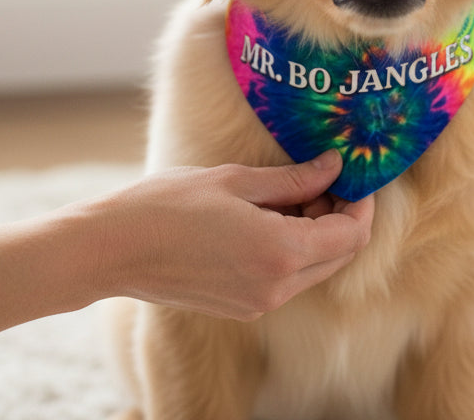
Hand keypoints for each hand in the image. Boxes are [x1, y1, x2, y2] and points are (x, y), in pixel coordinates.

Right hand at [71, 150, 373, 319]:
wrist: (112, 249)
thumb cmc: (167, 205)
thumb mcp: (234, 180)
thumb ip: (293, 178)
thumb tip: (334, 166)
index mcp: (281, 254)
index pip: (353, 235)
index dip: (362, 203)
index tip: (353, 175)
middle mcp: (277, 288)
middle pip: (340, 256)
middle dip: (341, 216)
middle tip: (321, 179)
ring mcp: (259, 303)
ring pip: (314, 269)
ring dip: (316, 233)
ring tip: (288, 194)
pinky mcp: (241, 308)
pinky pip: (286, 280)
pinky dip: (291, 250)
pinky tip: (265, 219)